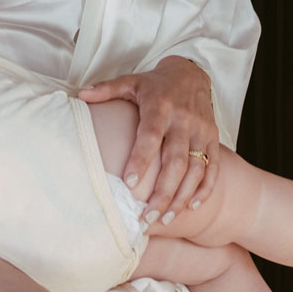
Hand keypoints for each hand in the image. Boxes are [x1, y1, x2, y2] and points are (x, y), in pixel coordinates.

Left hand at [78, 56, 218, 223]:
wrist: (191, 73)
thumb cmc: (155, 84)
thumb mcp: (131, 81)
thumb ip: (106, 89)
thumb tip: (79, 94)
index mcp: (160, 106)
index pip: (150, 136)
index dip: (141, 160)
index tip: (129, 184)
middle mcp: (183, 120)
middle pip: (175, 161)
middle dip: (163, 192)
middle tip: (147, 216)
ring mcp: (201, 130)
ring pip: (195, 169)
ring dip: (182, 197)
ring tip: (166, 218)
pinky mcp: (213, 138)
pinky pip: (213, 167)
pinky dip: (205, 189)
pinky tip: (192, 207)